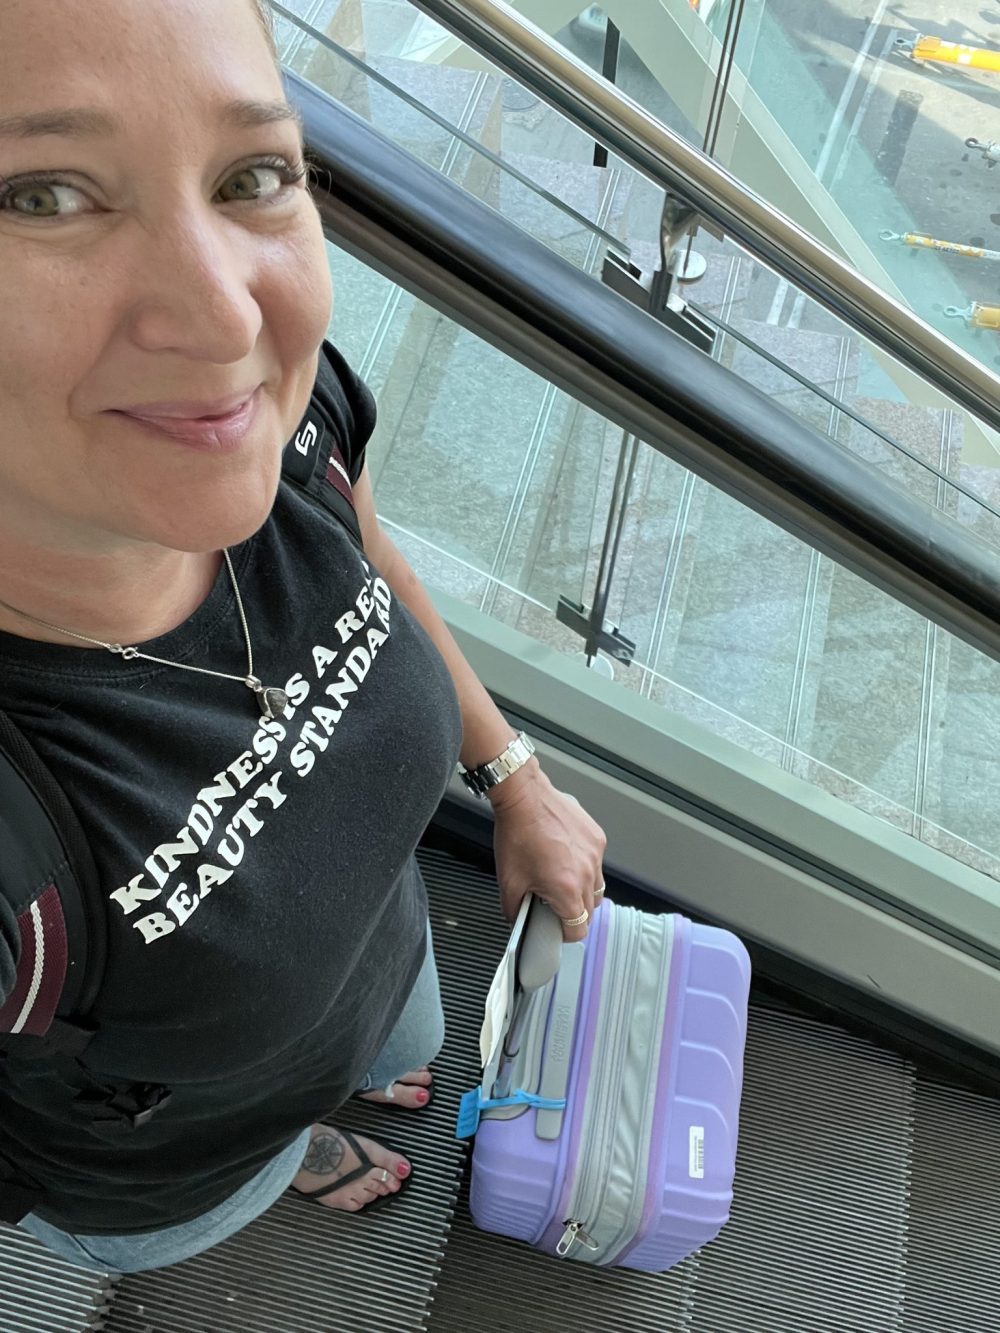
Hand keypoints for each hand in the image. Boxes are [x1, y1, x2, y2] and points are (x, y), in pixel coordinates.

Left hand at [490, 764, 607, 941]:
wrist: (525, 798)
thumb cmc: (517, 833)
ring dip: (582, 891)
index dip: (566, 932)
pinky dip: (584, 867)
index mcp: (566, 888)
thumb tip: (519, 922)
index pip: (579, 929)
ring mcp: (595, 855)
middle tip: (554, 903)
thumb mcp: (508, 881)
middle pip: (590, 911)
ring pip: (597, 888)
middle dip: (573, 913)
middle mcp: (586, 872)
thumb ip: (514, 910)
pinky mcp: (597, 839)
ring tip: (561, 880)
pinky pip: (596, 864)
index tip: (557, 926)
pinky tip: (565, 857)